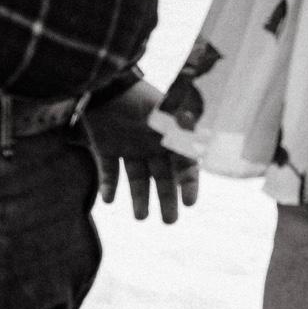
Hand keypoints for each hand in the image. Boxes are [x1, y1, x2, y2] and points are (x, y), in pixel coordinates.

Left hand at [82, 79, 199, 222]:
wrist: (107, 86)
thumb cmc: (140, 101)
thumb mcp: (166, 119)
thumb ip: (182, 135)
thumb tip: (202, 148)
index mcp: (167, 135)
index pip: (184, 164)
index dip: (189, 184)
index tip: (190, 203)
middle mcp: (150, 142)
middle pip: (161, 176)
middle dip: (166, 199)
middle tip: (169, 222)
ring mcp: (128, 144)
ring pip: (136, 178)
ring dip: (138, 198)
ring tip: (140, 217)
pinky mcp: (105, 145)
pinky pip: (109, 170)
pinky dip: (108, 185)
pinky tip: (108, 200)